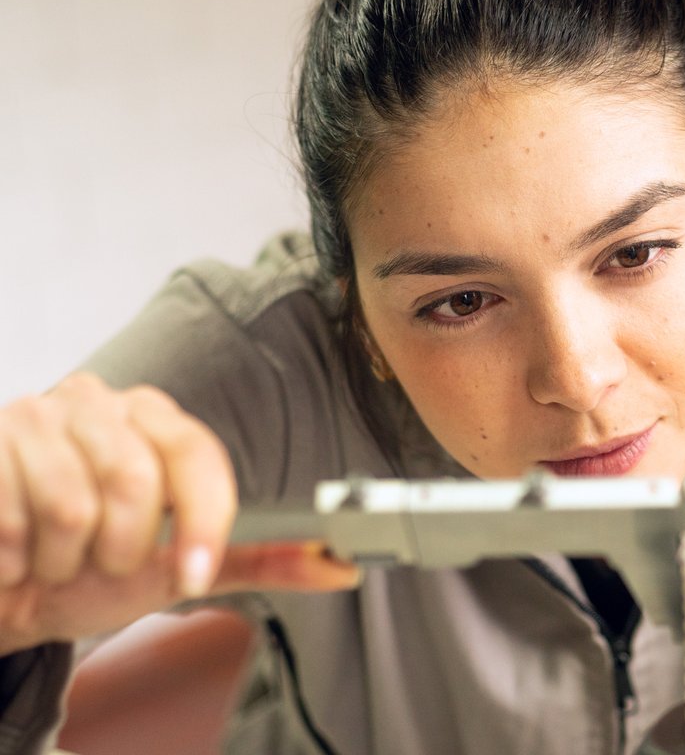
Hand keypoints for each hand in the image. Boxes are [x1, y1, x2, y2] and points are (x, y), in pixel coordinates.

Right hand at [0, 373, 358, 654]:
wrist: (9, 594)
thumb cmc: (93, 573)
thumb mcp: (183, 569)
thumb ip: (261, 560)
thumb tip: (340, 565)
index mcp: (157, 422)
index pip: (198, 456)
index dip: (203, 521)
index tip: (192, 572)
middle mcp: (102, 402)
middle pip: (137, 482)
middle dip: (121, 551)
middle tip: (100, 559)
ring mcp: (38, 414)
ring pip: (72, 507)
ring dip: (65, 560)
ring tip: (57, 555)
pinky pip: (15, 517)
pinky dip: (17, 558)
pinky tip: (15, 551)